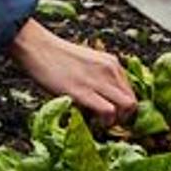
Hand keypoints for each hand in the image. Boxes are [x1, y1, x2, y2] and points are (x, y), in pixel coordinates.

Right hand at [8, 17, 136, 125]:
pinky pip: (108, 111)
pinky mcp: (83, 90)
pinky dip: (104, 122)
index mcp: (112, 63)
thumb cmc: (56, 57)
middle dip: (124, 118)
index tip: (115, 117)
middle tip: (108, 123)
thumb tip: (104, 99)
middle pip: (133, 102)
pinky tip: (91, 121)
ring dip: (116, 121)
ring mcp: (98, 80)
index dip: (125, 109)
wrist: (36, 46)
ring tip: (100, 123)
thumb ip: (99, 77)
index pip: (131, 92)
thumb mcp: (87, 62)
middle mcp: (110, 70)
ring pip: (127, 107)